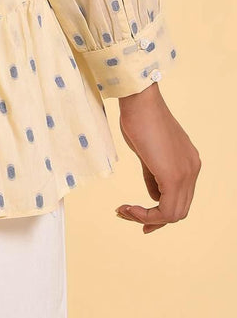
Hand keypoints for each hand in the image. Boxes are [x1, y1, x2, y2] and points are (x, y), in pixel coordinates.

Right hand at [115, 82, 200, 233]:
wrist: (139, 100)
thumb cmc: (139, 117)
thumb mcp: (147, 152)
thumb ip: (153, 173)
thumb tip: (154, 194)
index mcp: (188, 162)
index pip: (179, 197)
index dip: (159, 210)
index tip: (135, 211)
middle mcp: (192, 169)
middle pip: (179, 210)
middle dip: (153, 218)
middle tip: (129, 215)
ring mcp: (186, 173)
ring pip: (174, 213)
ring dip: (147, 217)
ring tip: (125, 211)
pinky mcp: (174, 176)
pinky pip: (166, 210)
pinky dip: (147, 215)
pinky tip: (129, 208)